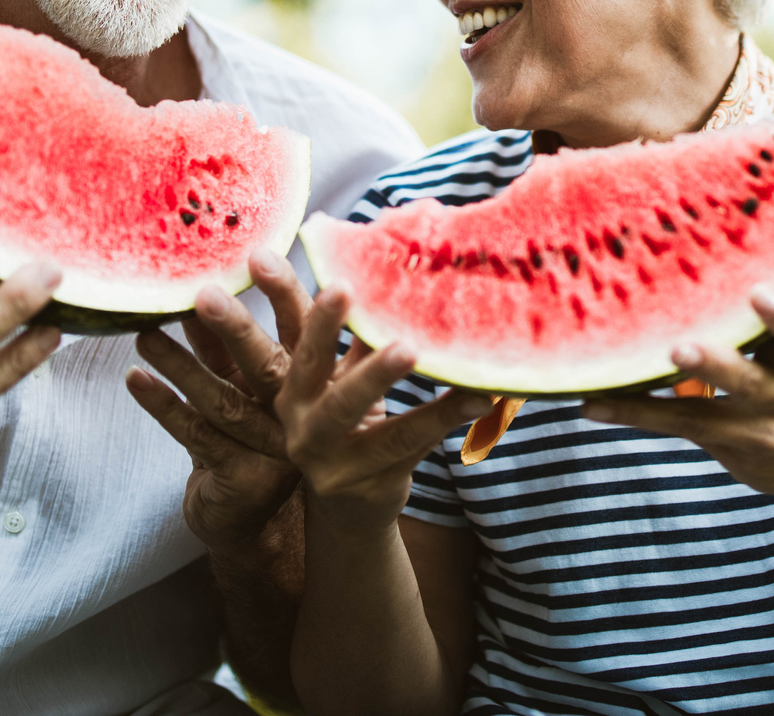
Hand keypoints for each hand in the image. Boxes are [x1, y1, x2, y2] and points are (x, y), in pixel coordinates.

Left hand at [127, 250, 310, 553]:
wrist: (256, 518)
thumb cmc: (250, 431)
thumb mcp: (252, 382)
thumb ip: (237, 340)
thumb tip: (205, 278)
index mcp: (312, 379)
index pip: (301, 328)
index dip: (284, 293)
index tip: (258, 257)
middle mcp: (299, 411)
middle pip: (266, 363)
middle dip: (234, 326)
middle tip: (202, 294)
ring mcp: (273, 447)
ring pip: (222, 399)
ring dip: (180, 364)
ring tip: (144, 332)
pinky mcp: (243, 477)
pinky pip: (196, 435)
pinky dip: (163, 405)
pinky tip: (135, 378)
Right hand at [276, 289, 489, 533]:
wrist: (349, 506)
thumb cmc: (348, 421)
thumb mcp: (341, 377)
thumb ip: (357, 333)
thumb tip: (393, 266)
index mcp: (292, 386)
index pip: (295, 339)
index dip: (312, 313)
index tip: (337, 282)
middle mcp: (301, 424)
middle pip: (322, 382)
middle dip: (354, 352)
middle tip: (394, 333)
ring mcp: (332, 461)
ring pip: (374, 425)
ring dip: (412, 395)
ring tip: (442, 364)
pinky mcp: (370, 485)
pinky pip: (413, 446)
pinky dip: (446, 420)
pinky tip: (480, 398)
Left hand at [579, 288, 773, 503]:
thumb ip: (772, 319)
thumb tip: (717, 248)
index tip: (759, 294)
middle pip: (746, 378)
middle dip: (714, 364)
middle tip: (681, 348)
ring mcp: (755, 428)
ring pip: (703, 414)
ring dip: (652, 403)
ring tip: (607, 392)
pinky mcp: (728, 447)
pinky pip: (675, 427)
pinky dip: (632, 413)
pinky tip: (592, 405)